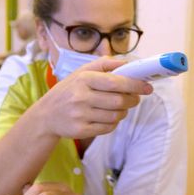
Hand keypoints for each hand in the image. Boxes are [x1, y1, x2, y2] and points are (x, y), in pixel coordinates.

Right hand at [34, 57, 153, 138]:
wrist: (46, 115)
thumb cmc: (69, 90)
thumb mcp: (81, 72)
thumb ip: (104, 64)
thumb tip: (128, 63)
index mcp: (84, 79)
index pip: (116, 82)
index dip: (135, 84)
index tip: (148, 86)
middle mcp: (81, 97)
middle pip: (119, 101)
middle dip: (133, 100)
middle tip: (135, 98)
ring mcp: (80, 115)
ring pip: (116, 116)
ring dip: (123, 112)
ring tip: (119, 107)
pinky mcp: (80, 130)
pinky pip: (108, 128)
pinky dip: (113, 123)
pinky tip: (108, 117)